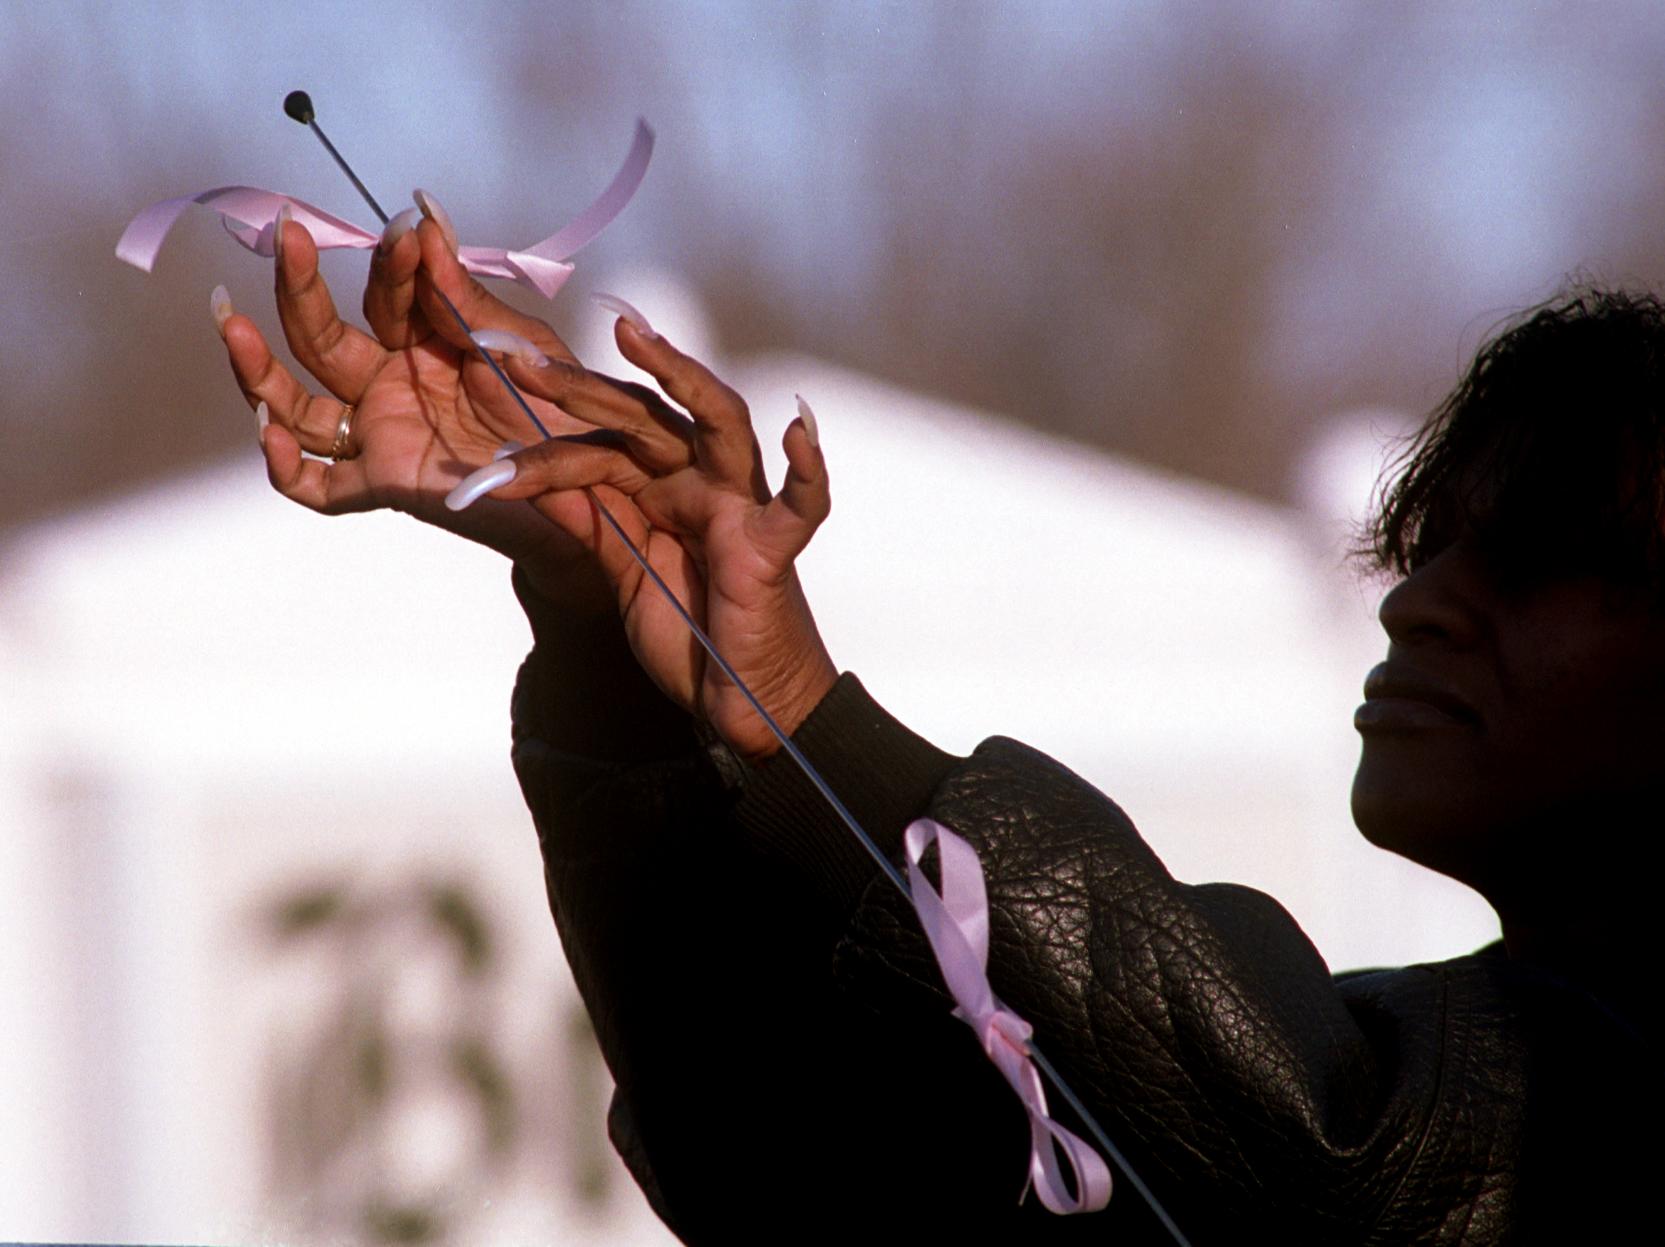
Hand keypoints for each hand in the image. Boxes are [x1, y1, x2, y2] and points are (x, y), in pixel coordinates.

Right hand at [217, 201, 606, 607]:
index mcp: (423, 340)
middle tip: (285, 236)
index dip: (389, 266)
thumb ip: (467, 296)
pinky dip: (287, 467)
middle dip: (298, 289)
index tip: (404, 232)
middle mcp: (390, 382)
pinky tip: (270, 433)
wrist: (587, 487)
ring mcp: (382, 432)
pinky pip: (322, 485)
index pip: (385, 298)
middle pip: (321, 338)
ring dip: (260, 370)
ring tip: (234, 325)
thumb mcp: (522, 346)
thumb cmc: (559, 411)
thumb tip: (426, 222)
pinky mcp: (384, 484)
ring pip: (301, 406)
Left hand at [465, 314, 838, 758]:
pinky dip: (808, 471)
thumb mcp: (622, 574)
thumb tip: (530, 478)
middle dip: (584, 387)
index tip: (482, 419)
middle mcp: (700, 483)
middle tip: (521, 360)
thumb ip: (590, 523)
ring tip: (638, 338)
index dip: (541, 438)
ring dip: (680, 378)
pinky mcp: (770, 549)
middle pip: (644, 419)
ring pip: (718, 425)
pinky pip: (799, 507)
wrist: (741, 703)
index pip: (599, 445)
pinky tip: (798, 430)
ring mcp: (739, 508)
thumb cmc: (690, 636)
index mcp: (661, 489)